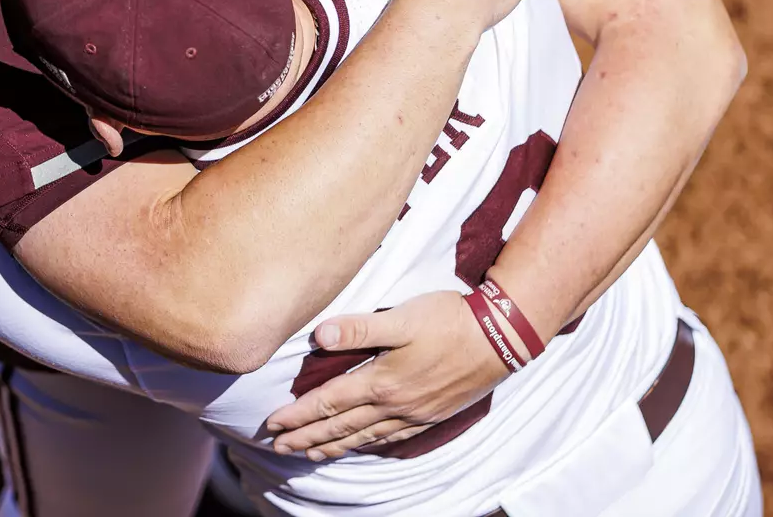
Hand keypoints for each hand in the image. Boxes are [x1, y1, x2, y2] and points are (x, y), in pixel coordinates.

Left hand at [264, 290, 508, 460]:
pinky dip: (367, 446)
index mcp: (381, 382)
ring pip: (363, 438)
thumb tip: (320, 335)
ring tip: (310, 454)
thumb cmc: (450, 321)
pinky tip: (360, 447)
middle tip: (279, 447)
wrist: (500, 339)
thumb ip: (360, 329)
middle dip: (307, 438)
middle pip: (340, 427)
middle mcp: (394, 405)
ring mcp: (414, 414)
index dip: (298, 414)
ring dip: (332, 446)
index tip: (273, 424)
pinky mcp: (431, 415)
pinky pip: (390, 439)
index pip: (329, 403)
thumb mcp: (402, 318)